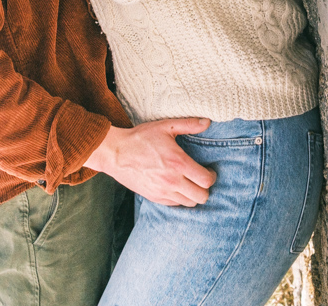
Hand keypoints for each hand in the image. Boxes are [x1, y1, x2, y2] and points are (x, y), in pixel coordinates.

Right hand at [85, 118, 216, 206]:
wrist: (116, 153)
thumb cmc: (141, 138)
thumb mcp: (165, 126)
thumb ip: (188, 124)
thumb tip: (208, 122)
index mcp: (178, 163)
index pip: (206, 180)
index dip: (211, 176)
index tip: (208, 171)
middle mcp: (172, 180)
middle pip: (201, 196)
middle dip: (204, 188)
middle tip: (200, 178)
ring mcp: (163, 191)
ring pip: (189, 203)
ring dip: (193, 194)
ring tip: (189, 183)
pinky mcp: (155, 197)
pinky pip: (175, 204)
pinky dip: (180, 198)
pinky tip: (176, 186)